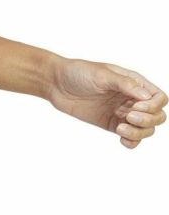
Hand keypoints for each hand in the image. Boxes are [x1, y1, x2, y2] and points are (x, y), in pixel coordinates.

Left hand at [46, 58, 166, 147]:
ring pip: (145, 129)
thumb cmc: (78, 73)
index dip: (153, 106)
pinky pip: (130, 137)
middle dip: (148, 120)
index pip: (159, 98)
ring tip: (120, 129)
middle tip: (128, 117)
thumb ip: (125, 84)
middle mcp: (131, 99)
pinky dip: (132, 142)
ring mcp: (122, 112)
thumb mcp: (102, 74)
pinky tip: (122, 140)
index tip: (135, 106)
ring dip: (139, 133)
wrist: (56, 83)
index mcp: (133, 83)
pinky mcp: (111, 123)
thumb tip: (146, 97)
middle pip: (157, 116)